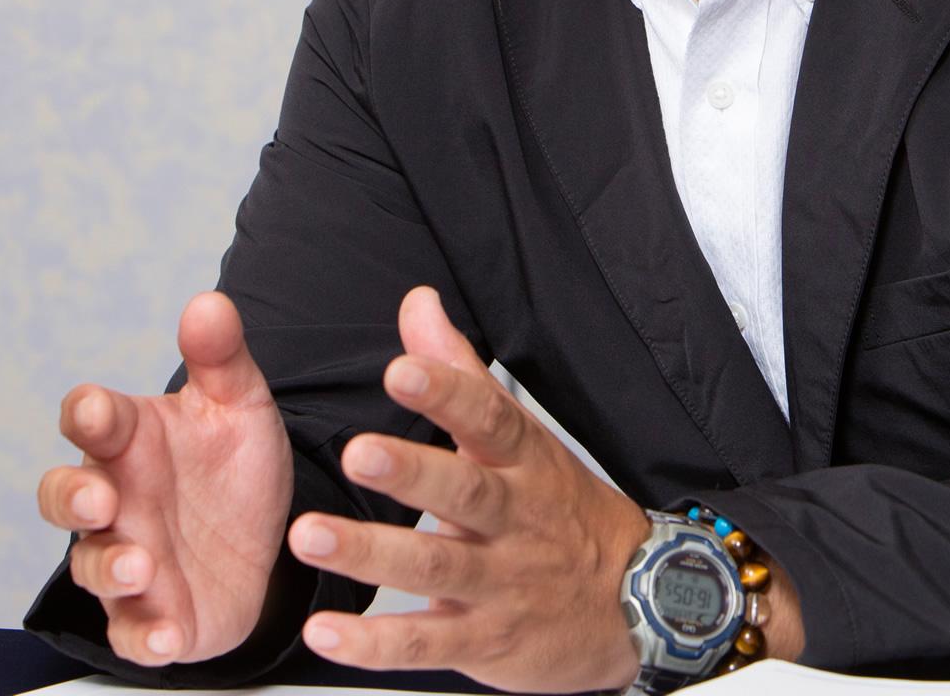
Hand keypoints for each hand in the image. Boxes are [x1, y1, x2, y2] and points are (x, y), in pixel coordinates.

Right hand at [35, 291, 292, 667]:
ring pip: (91, 567)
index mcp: (132, 440)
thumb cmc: (232, 467)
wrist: (269, 540)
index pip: (88, 418)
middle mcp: (117, 499)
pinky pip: (130, 633)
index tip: (98, 412)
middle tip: (100, 499)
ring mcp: (128, 559)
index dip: (87, 414)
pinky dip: (141, 636)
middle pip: (63, 496)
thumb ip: (221, 357)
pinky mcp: (152, 616)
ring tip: (141, 566)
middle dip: (72, 498)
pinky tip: (164, 633)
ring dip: (109, 568)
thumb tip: (208, 302)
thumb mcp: (239, 406)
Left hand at [284, 286, 653, 693]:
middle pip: (465, 492)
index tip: (402, 370)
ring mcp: (500, 583)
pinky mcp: (485, 641)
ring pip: (435, 569)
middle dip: (412, 473)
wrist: (638, 602)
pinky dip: (375, 644)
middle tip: (360, 452)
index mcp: (522, 462)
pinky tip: (327, 634)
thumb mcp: (525, 437)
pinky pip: (426, 645)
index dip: (447, 393)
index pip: (490, 418)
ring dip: (370, 554)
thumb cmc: (564, 510)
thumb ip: (460, 373)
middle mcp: (512, 519)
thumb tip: (418, 304)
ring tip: (310, 536)